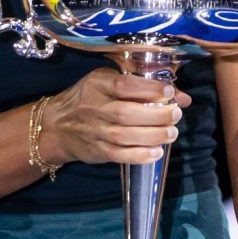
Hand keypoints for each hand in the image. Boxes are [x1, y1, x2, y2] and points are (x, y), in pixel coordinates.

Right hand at [39, 70, 191, 166]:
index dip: (148, 89)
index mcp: (96, 84)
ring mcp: (93, 131)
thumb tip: (182, 98)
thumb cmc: (88, 99)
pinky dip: (140, 155)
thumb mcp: (108, 83)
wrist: (56, 125)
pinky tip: (156, 152)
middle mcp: (93, 107)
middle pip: (126, 113)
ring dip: (153, 135)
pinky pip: (119, 155)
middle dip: (156, 115)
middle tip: (175, 115)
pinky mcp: (96, 150)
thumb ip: (143, 87)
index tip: (169, 93)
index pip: (123, 85)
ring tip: (171, 133)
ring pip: (124, 136)